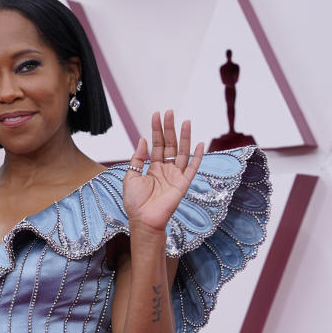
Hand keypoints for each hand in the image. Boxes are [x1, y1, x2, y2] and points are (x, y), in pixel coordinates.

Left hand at [123, 110, 204, 232]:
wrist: (143, 220)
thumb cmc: (135, 202)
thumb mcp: (131, 176)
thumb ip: (137, 157)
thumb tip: (142, 139)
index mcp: (153, 168)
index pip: (157, 144)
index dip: (157, 130)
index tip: (156, 115)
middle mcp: (166, 169)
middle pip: (170, 144)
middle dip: (170, 128)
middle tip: (170, 112)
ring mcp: (176, 176)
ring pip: (182, 152)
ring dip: (184, 137)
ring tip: (185, 121)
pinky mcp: (183, 184)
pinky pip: (193, 168)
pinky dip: (198, 156)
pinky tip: (201, 143)